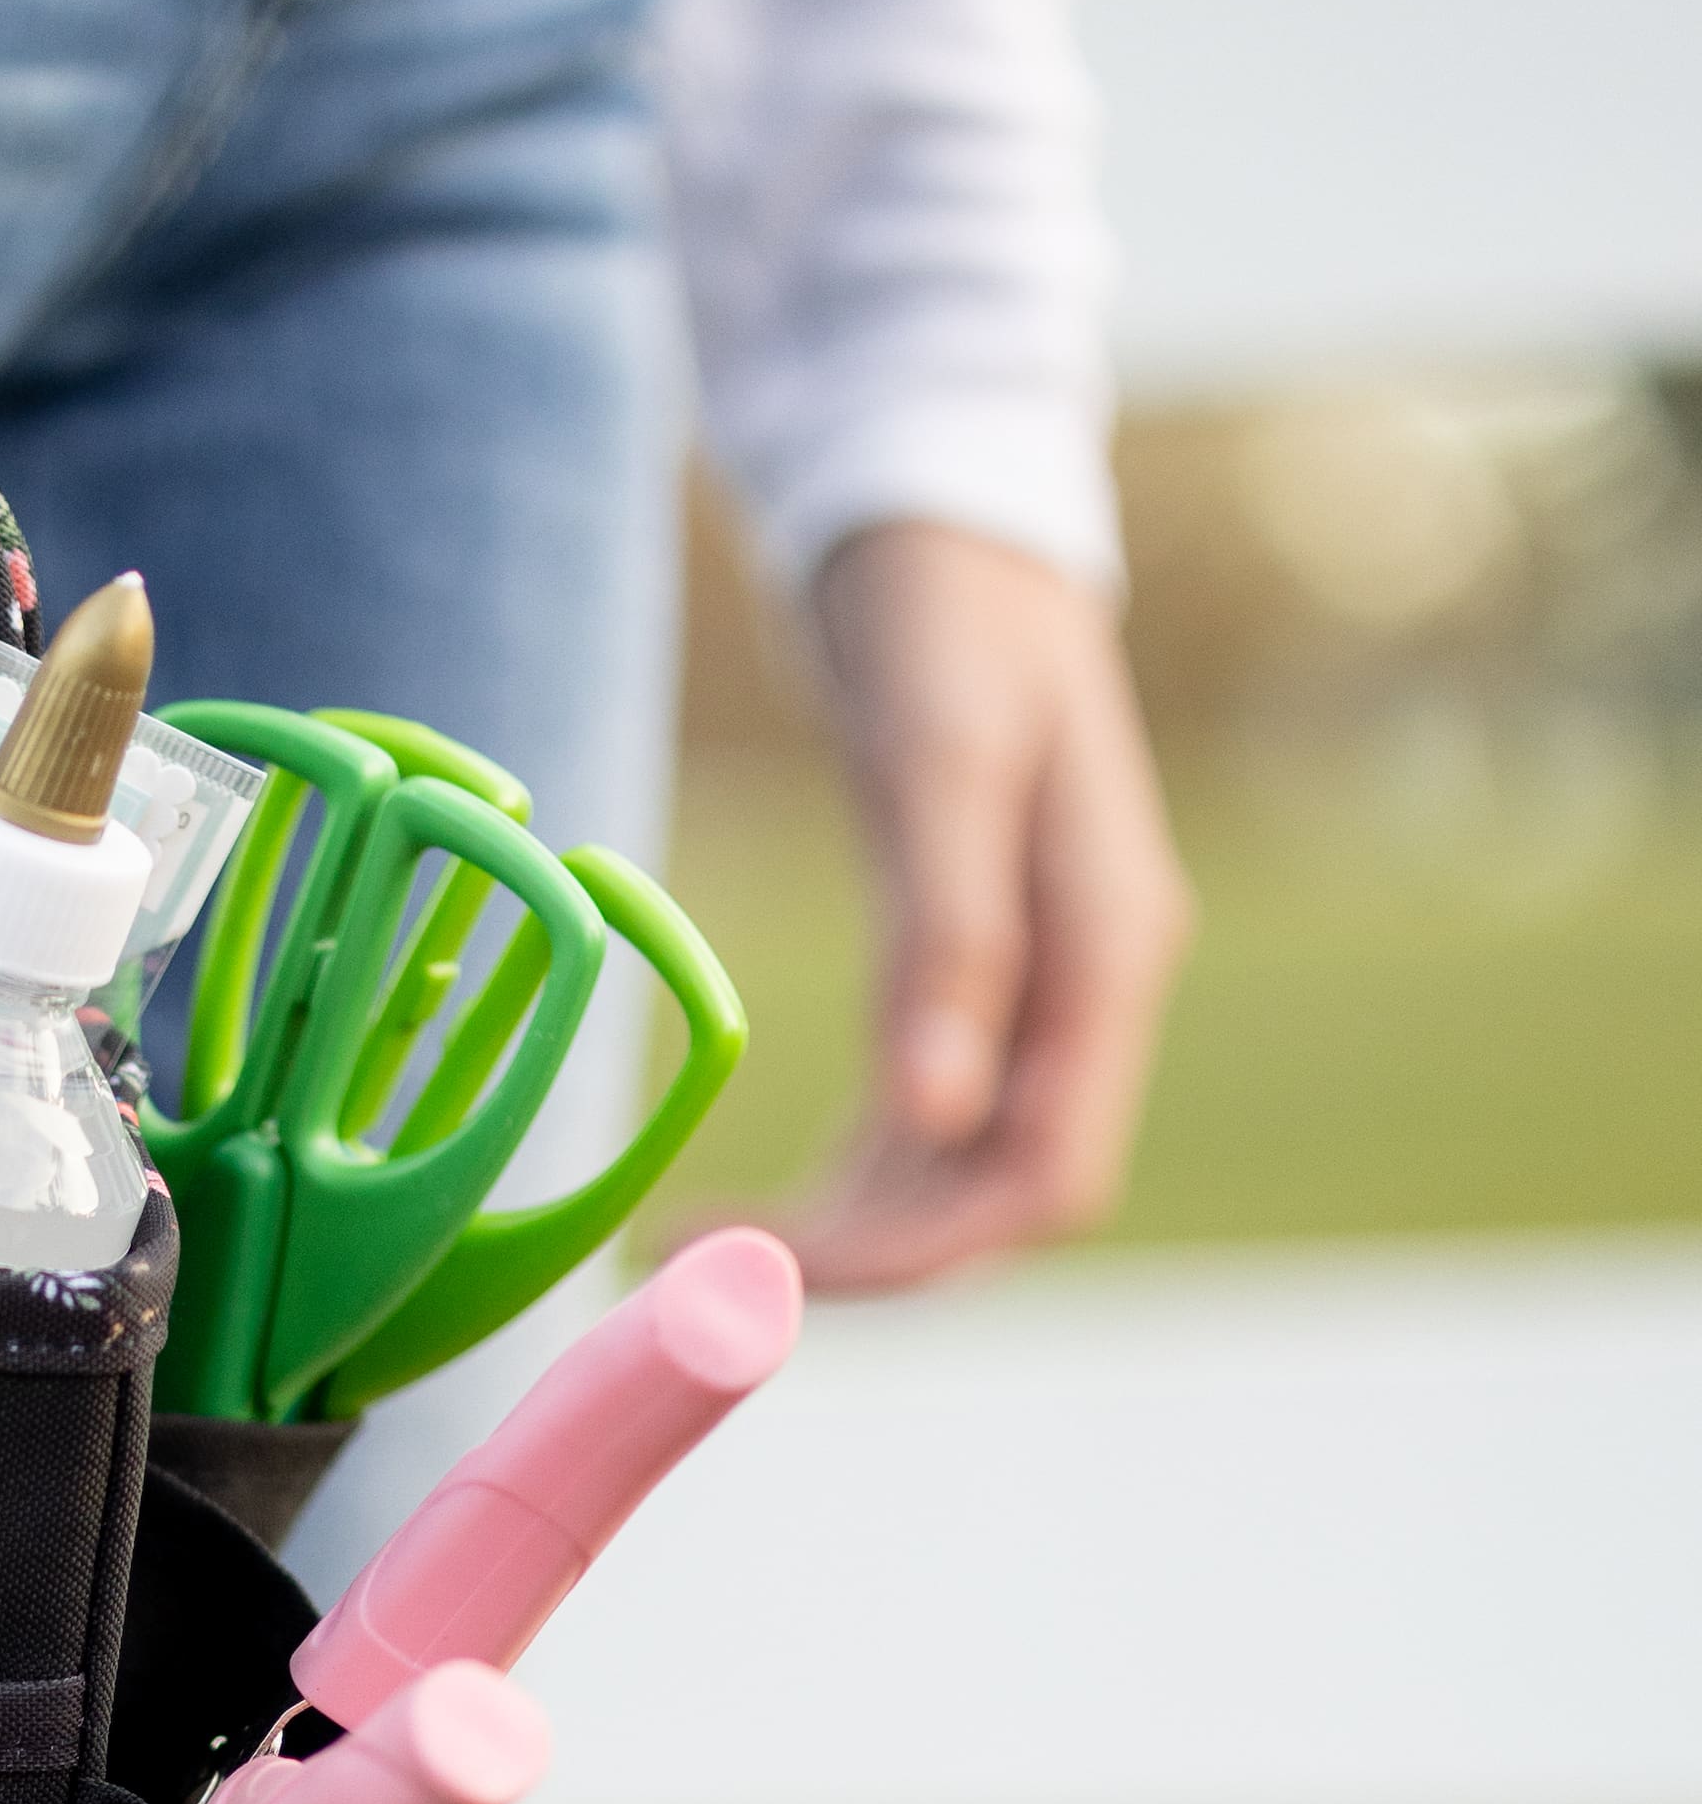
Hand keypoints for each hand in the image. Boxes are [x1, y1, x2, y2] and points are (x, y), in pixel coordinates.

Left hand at [780, 516, 1191, 1293]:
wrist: (946, 517)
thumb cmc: (950, 619)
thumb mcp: (942, 764)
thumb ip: (949, 938)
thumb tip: (936, 1115)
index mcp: (1107, 950)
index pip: (1045, 1176)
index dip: (927, 1253)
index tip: (785, 1280)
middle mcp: (1087, 988)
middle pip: (998, 1199)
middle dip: (869, 1258)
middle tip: (709, 1286)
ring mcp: (1036, 986)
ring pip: (955, 1175)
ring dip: (844, 1230)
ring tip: (696, 1251)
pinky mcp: (976, 972)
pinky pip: (923, 1122)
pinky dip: (845, 1176)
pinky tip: (745, 1197)